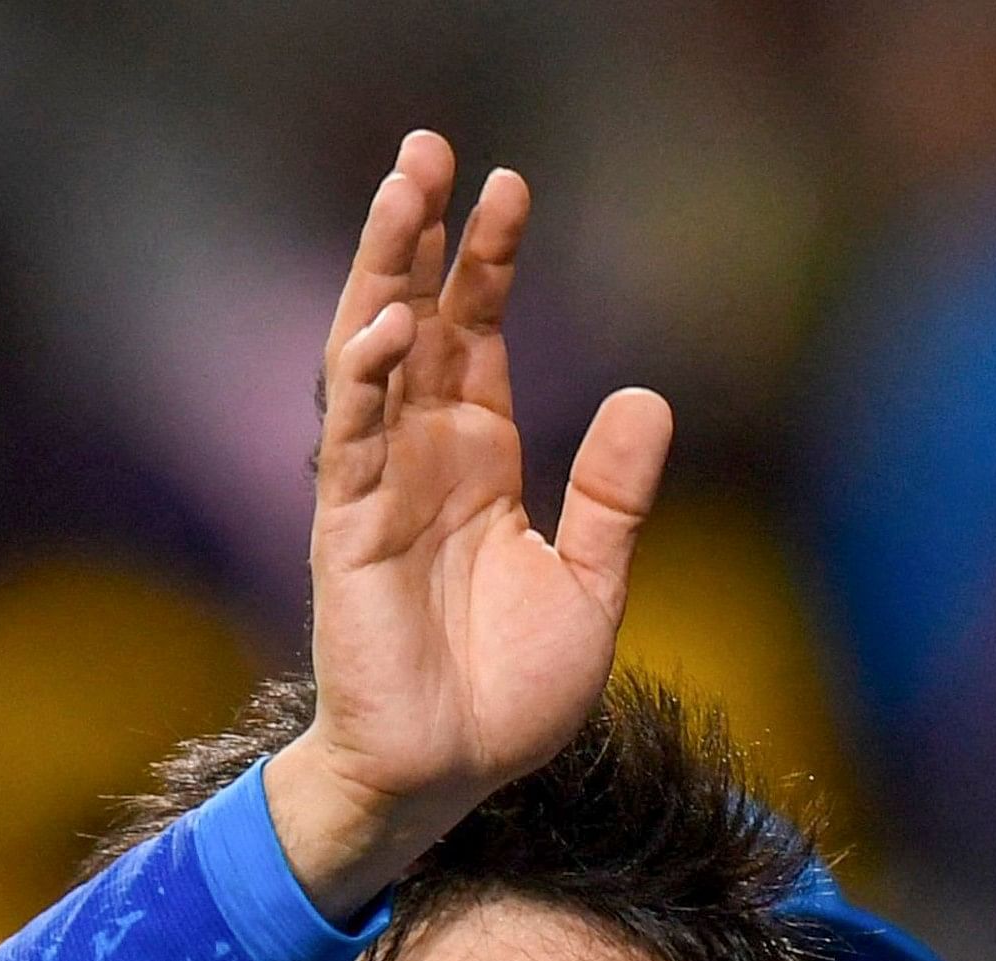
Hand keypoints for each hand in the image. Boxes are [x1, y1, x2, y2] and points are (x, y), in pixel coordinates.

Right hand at [269, 129, 677, 920]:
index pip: (478, 336)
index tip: (509, 186)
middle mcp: (420, 458)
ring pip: (370, 354)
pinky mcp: (345, 531)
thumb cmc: (509, 695)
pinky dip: (368, 375)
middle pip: (414, 318)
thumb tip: (650, 393)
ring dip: (382, 271)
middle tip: (429, 147)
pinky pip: (351, 437)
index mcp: (478, 463)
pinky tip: (393, 321)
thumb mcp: (590, 584)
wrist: (451, 779)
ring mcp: (376, 488)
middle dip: (418, 233)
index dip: (488, 263)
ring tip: (402, 190)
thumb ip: (615, 494)